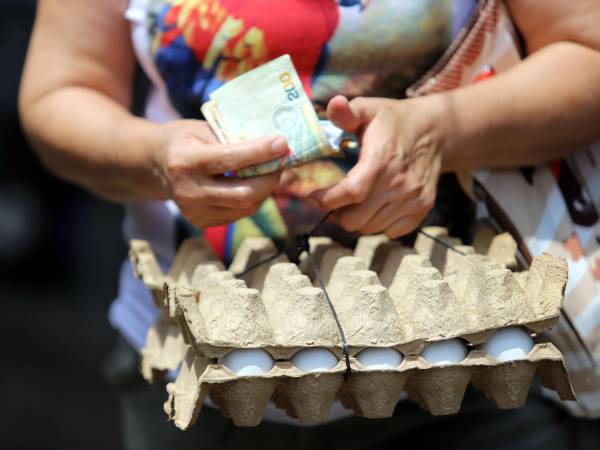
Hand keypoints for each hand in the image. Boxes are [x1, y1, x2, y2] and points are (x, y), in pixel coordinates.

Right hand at [153, 120, 288, 227]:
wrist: (155, 164)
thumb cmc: (185, 140)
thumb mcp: (203, 129)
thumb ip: (233, 138)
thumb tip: (273, 146)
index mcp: (185, 161)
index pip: (230, 160)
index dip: (260, 152)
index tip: (282, 144)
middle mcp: (188, 190)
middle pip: (243, 194)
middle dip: (270, 178)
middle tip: (281, 161)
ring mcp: (193, 210)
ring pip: (245, 207)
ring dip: (265, 189)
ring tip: (271, 171)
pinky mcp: (201, 222)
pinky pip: (239, 213)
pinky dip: (253, 199)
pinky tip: (254, 184)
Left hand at [310, 95, 443, 237]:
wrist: (434, 131)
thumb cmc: (393, 121)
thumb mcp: (369, 109)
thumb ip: (347, 112)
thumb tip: (334, 105)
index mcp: (381, 159)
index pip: (351, 192)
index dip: (327, 200)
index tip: (313, 196)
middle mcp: (400, 183)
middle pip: (355, 219)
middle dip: (338, 211)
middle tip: (336, 198)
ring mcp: (413, 198)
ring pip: (370, 228)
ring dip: (357, 218)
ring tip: (355, 201)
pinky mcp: (422, 208)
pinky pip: (391, 231)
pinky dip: (378, 224)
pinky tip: (376, 205)